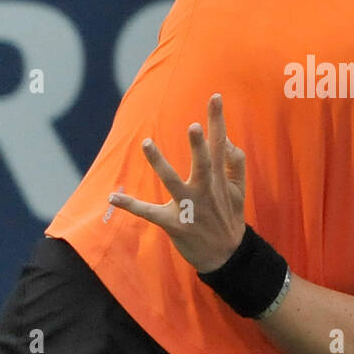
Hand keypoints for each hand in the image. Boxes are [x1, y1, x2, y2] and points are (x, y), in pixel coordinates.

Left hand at [108, 93, 247, 271]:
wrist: (227, 256)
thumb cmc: (229, 218)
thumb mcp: (240, 190)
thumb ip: (235, 163)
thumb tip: (226, 140)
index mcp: (219, 180)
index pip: (220, 144)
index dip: (217, 120)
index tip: (214, 97)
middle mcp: (205, 191)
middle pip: (203, 164)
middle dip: (199, 146)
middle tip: (194, 126)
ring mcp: (189, 207)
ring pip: (173, 182)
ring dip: (159, 163)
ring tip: (147, 143)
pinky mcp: (174, 224)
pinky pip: (149, 212)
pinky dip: (131, 205)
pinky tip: (113, 196)